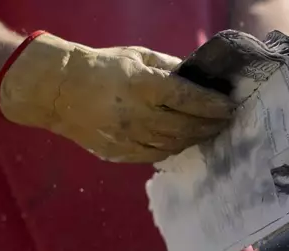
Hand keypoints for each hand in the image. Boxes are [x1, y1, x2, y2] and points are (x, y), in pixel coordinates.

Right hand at [0, 32, 234, 161]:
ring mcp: (128, 138)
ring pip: (174, 144)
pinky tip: (182, 140)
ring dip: (195, 138)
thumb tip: (199, 78)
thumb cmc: (103, 67)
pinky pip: (156, 155)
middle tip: (225, 121)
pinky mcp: (120, 154)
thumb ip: (170, 68)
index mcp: (143, 86)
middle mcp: (137, 115)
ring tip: (208, 131)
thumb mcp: (138, 57)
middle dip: (210, 124)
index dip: (213, 105)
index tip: (230, 106)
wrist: (58, 90)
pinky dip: (173, 148)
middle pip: (186, 126)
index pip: (188, 99)